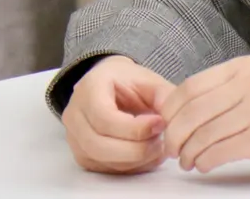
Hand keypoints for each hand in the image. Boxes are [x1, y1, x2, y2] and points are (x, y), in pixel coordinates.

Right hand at [62, 55, 169, 174]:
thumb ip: (163, 95)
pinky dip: (131, 167)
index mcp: (89, 89)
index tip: (160, 124)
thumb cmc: (127, 81)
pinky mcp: (83, 155)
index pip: (104, 118)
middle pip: (99, 145)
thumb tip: (174, 116)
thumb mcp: (147, 79)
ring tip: (158, 146)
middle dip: (136, 149)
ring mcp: (75, 138)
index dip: (135, 128)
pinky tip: (149, 154)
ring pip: (102, 161)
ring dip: (136, 160)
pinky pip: (106, 169)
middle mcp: (75, 115)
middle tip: (161, 140)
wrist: (109, 84)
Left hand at [160, 54, 249, 174]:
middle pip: (192, 111)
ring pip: (204, 134)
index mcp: (247, 66)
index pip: (191, 86)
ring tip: (188, 161)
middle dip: (174, 135)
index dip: (171, 111)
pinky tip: (206, 165)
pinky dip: (206, 162)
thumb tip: (184, 108)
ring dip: (188, 153)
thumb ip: (231, 89)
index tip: (166, 126)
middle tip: (171, 150)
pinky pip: (221, 151)